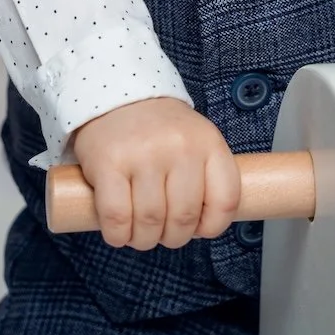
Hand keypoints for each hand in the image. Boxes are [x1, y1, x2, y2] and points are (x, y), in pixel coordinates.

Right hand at [70, 97, 240, 251]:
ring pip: (150, 223)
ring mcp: (143, 154)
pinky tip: (118, 230)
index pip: (225, 200)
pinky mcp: (109, 163)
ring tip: (138, 231)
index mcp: (207, 142)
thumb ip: (205, 175)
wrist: (116, 95)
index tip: (198, 228)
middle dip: (172, 237)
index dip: (212, 226)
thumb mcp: (196, 139)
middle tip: (161, 231)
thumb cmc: (158, 128)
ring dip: (143, 239)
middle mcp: (179, 146)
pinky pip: (117, 219)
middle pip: (184, 218)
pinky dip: (117, 235)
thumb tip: (201, 227)